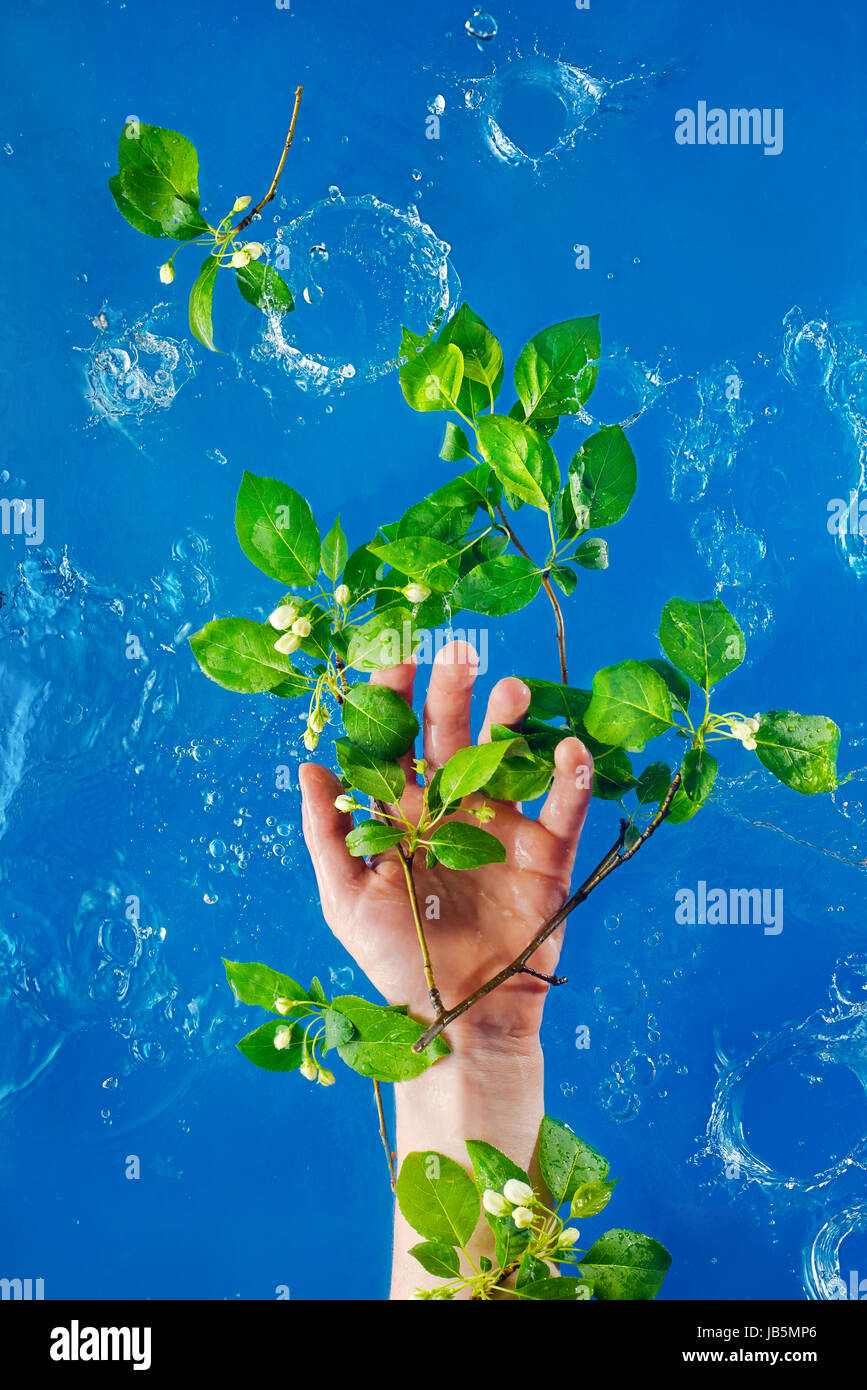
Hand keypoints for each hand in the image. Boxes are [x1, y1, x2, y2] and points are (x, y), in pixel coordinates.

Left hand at [299, 640, 593, 1050]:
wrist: (460, 1020)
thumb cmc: (396, 961)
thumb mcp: (346, 901)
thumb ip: (328, 833)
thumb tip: (309, 763)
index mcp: (402, 815)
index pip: (396, 742)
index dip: (394, 699)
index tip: (396, 658)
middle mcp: (452, 810)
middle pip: (451, 737)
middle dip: (453, 693)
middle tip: (459, 653)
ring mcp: (502, 829)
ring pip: (508, 760)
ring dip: (510, 723)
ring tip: (511, 690)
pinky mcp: (545, 857)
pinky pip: (562, 810)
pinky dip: (570, 779)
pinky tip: (568, 750)